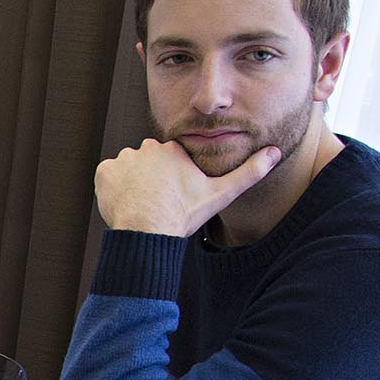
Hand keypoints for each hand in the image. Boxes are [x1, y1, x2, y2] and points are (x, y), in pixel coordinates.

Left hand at [92, 139, 281, 237]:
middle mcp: (147, 147)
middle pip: (149, 164)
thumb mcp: (221, 193)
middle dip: (152, 180)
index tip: (174, 196)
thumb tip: (275, 153)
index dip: (172, 180)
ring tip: (143, 204)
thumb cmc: (184, 215)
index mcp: (174, 149)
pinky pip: (109, 177)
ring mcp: (123, 158)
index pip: (171, 161)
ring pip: (129, 170)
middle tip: (158, 202)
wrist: (148, 232)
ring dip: (133, 184)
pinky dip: (114, 189)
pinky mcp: (104, 172)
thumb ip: (249, 172)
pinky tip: (126, 203)